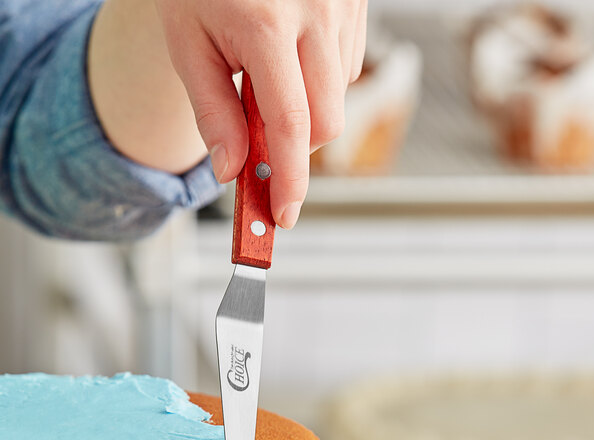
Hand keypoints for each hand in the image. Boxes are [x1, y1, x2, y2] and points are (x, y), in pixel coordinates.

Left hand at [154, 0, 366, 228]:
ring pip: (339, 97)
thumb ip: (213, 110)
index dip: (290, 180)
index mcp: (265, 22)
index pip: (290, 124)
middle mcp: (316, 11)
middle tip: (262, 142)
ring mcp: (342, 4)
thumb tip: (233, 170)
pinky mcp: (356, 2)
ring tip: (267, 79)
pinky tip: (293, 60)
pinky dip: (319, 84)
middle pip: (327, 121)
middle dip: (297, 149)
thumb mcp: (188, 41)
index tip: (283, 215)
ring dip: (306, 112)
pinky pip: (347, 67)